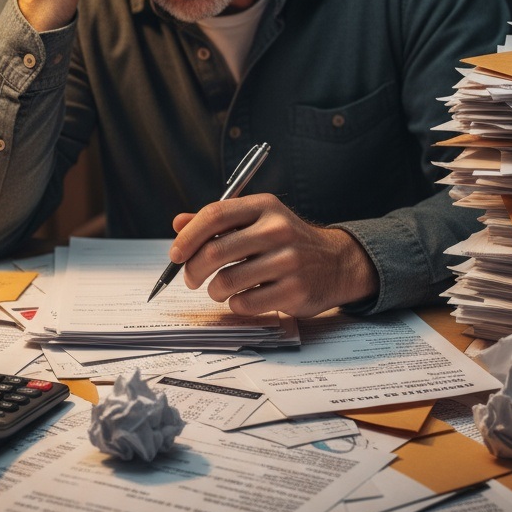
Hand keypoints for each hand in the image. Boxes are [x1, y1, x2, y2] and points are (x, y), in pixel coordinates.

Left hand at [169, 194, 379, 317]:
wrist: (336, 263)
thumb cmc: (287, 242)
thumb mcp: (257, 220)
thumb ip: (218, 222)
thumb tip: (178, 223)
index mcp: (264, 207)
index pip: (215, 215)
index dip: (188, 237)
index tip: (175, 254)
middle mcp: (278, 230)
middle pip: (215, 251)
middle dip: (193, 269)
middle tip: (190, 278)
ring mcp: (289, 261)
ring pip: (226, 281)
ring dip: (214, 290)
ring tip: (219, 289)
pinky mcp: (294, 291)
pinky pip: (244, 303)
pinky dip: (235, 304)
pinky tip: (243, 297)